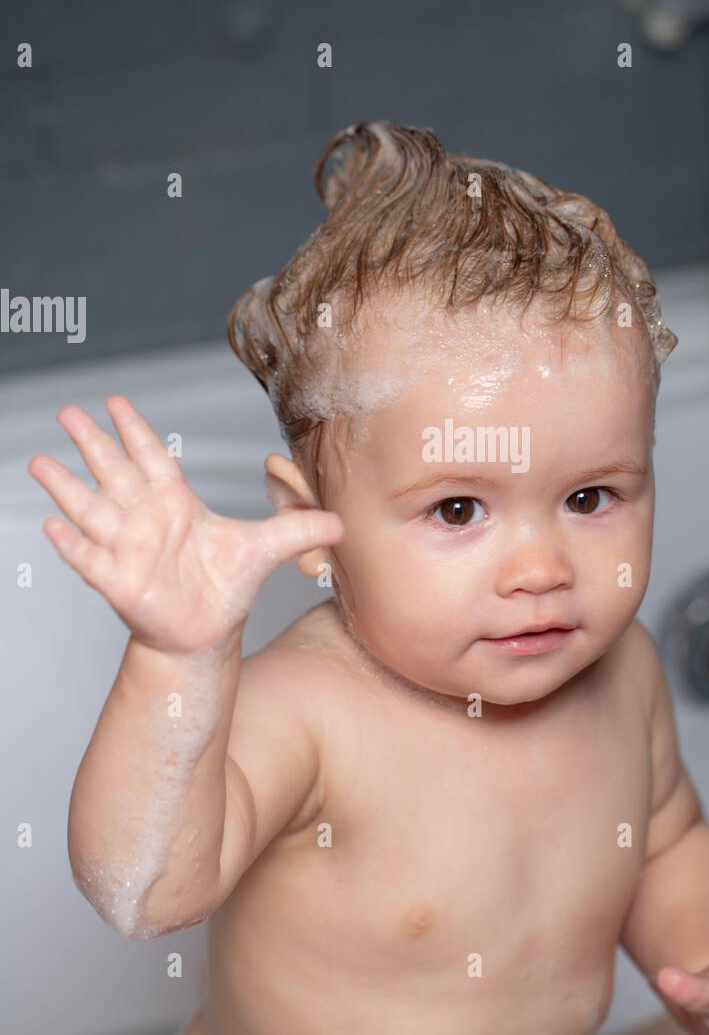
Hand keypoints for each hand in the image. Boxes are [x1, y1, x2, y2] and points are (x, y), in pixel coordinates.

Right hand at [28, 394, 344, 655]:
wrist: (205, 634)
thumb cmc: (225, 587)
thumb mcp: (266, 550)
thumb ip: (299, 528)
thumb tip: (342, 521)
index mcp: (176, 503)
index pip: (152, 457)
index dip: (134, 430)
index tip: (115, 400)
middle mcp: (145, 519)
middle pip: (113, 471)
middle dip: (91, 442)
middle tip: (67, 411)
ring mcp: (126, 548)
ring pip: (91, 509)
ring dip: (65, 487)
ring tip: (40, 461)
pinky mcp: (118, 581)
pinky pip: (89, 558)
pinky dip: (72, 544)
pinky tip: (53, 525)